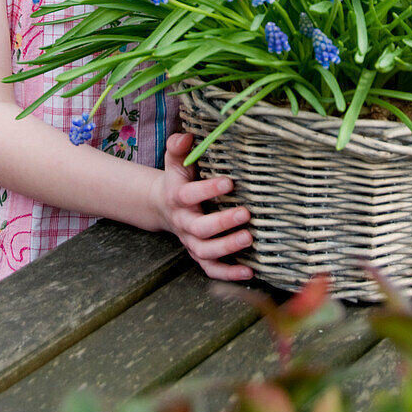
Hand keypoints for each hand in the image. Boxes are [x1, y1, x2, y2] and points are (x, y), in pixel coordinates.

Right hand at [159, 132, 252, 281]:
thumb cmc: (177, 178)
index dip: (208, 190)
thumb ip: (178, 146)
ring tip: (249, 238)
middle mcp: (183, 222)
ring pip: (205, 251)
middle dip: (222, 223)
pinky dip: (229, 274)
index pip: (189, 195)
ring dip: (227, 248)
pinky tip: (249, 272)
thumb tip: (186, 136)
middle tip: (245, 213)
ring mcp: (190, 241)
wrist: (163, 205)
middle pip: (199, 228)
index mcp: (177, 196)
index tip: (229, 182)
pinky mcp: (199, 255)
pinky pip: (211, 269)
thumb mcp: (175, 160)